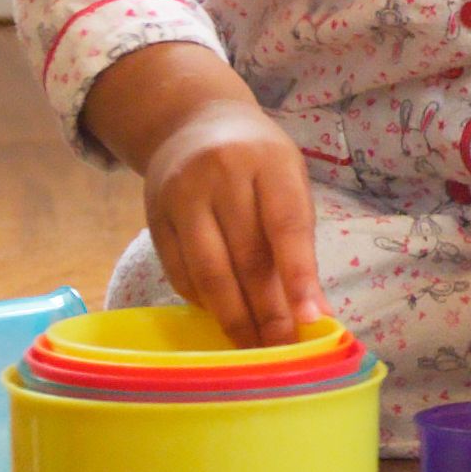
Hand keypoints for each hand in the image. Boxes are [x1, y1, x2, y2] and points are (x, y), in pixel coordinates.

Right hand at [136, 105, 322, 347]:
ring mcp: (182, 195)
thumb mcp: (289, 183)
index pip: (286, 225)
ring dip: (233, 317)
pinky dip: (203, 302)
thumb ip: (300, 244)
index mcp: (268, 161)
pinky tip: (221, 317)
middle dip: (266, 311)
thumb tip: (316, 313)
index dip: (298, 275)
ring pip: (208, 271)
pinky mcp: (153, 216)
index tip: (311, 319)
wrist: (193, 122)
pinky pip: (179, 272)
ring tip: (254, 348)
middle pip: (245, 256)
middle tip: (282, 349)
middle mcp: (221, 174)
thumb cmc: (257, 161)